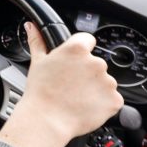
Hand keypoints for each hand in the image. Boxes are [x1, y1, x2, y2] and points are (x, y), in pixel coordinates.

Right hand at [0, 22, 123, 146]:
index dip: (79, 50)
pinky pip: (111, 98)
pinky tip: (85, 105)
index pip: (87, 40)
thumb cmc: (40, 91)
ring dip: (94, 87)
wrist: (47, 120)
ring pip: (104, 81)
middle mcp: (96, 62)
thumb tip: (32, 26)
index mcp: (76, 49)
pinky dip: (102, 102)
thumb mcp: (37, 62)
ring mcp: (108, 82)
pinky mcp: (115, 100)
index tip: (72, 61)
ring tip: (76, 97)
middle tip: (70, 84)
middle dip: (86, 72)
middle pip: (95, 62)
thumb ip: (37, 41)